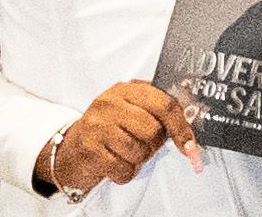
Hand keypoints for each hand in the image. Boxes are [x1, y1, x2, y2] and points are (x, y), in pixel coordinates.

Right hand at [34, 82, 196, 192]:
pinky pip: (123, 169)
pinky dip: (125, 172)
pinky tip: (115, 163)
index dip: (181, 128)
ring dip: (137, 160)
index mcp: (126, 90)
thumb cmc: (108, 129)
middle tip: (142, 145)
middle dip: (153, 145)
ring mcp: (96, 126)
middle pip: (153, 131)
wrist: (70, 149)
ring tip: (126, 153)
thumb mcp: (131, 110)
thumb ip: (158, 110)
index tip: (190, 146)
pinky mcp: (88, 150)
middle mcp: (109, 104)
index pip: (165, 105)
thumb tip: (191, 126)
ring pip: (138, 151)